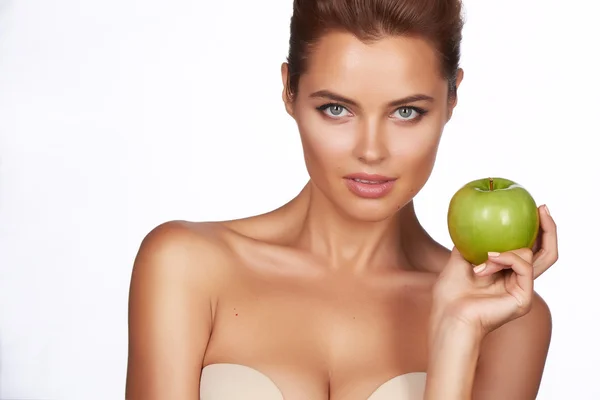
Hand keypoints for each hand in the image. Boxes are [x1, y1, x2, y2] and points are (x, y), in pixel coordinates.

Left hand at [431, 204, 557, 336]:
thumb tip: (472, 221)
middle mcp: (519, 281)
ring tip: (486, 255)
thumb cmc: (450, 294)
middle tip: (542, 208)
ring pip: (534, 256)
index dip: (536, 229)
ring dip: (506, 250)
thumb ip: (470, 243)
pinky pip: (523, 266)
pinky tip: (489, 259)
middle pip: (546, 253)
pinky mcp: (524, 297)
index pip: (530, 248)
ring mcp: (523, 289)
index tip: (533, 207)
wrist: (449, 315)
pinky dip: (506, 258)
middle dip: (548, 229)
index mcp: (506, 273)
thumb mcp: (459, 260)